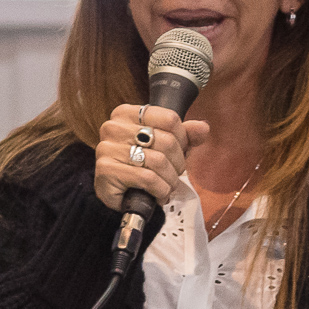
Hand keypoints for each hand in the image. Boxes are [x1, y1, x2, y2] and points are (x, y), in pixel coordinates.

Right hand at [93, 104, 209, 211]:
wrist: (118, 195)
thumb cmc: (141, 166)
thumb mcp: (166, 147)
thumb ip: (185, 135)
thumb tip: (203, 128)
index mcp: (127, 113)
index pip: (170, 118)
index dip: (183, 139)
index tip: (179, 151)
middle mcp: (114, 127)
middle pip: (167, 141)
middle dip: (177, 163)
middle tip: (173, 173)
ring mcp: (107, 148)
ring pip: (158, 161)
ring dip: (170, 180)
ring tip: (166, 186)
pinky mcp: (106, 170)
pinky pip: (148, 178)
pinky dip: (160, 190)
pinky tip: (158, 194)